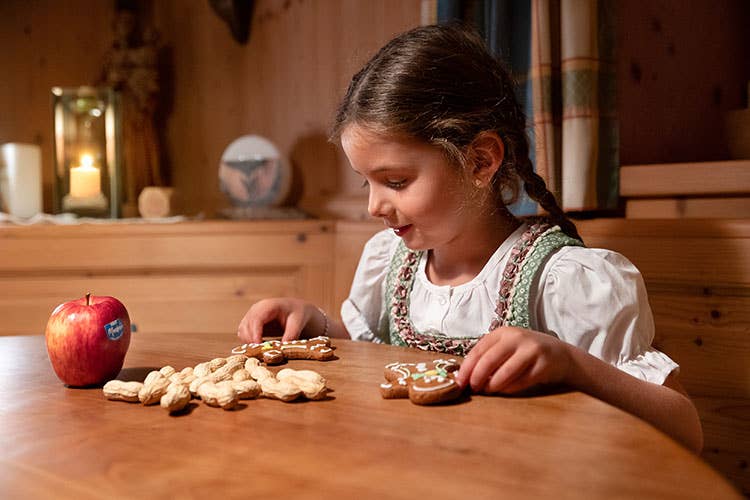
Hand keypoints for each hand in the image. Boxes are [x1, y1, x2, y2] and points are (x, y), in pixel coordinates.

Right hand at [237, 298, 317, 342]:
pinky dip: (248, 342)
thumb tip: (281, 349)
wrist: (296, 310)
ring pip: (243, 331)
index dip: (255, 334)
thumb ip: (291, 335)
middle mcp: (256, 309)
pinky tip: (260, 347)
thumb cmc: (298, 314)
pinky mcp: (250, 322)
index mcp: (268, 305)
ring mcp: (251, 315)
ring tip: (263, 350)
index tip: (259, 347)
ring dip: (249, 342)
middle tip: (262, 353)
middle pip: (247, 326)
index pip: (256, 319)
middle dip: (252, 341)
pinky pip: (243, 334)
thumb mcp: (298, 323)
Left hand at [455, 326, 571, 393]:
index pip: (478, 350)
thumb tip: (465, 376)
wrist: (561, 356)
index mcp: (503, 333)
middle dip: (477, 377)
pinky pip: (521, 381)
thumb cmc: (527, 354)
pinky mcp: (543, 365)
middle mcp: (516, 337)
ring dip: (493, 385)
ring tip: (488, 391)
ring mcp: (531, 350)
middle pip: (489, 360)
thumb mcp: (508, 348)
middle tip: (473, 389)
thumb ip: (489, 357)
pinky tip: (504, 391)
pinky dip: (509, 388)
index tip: (459, 382)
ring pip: (505, 372)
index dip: (466, 368)